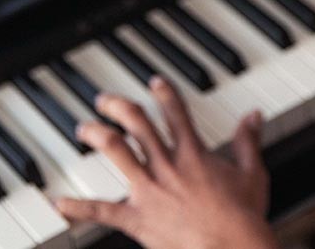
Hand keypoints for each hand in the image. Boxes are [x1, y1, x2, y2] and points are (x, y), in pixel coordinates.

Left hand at [56, 76, 275, 248]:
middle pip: (137, 124)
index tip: (154, 82)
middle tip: (105, 100)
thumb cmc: (243, 217)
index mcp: (194, 154)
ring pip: (116, 152)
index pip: (175, 113)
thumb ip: (248, 141)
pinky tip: (59, 202)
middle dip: (118, 107)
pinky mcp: (138, 219)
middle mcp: (167, 165)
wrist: (232, 248)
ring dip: (97, 136)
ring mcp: (149, 191)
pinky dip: (79, 207)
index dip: (164, 93)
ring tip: (84, 128)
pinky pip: (102, 211)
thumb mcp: (251, 173)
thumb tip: (254, 116)